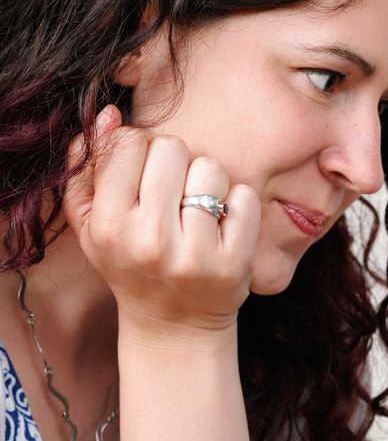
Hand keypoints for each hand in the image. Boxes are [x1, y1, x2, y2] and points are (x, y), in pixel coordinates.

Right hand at [63, 105, 260, 340]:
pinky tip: (223, 225)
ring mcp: (195, 254)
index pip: (128, 143)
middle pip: (171, 147)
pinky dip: (238, 204)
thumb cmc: (131, 264)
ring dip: (207, 181)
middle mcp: (149, 240)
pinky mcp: (235, 263)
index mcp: (108, 226)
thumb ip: (88, 167)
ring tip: (197, 209)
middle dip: (174, 162)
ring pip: (210, 168)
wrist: (174, 325)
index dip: (139, 149)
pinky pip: (245, 197)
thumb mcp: (93, 224)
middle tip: (173, 192)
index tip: (143, 174)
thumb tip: (108, 115)